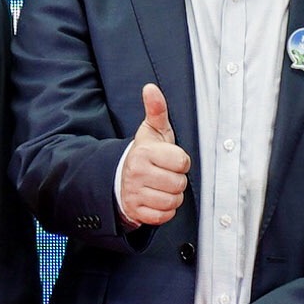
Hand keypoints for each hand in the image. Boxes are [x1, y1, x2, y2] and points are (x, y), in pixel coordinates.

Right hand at [116, 82, 190, 228]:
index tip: (171, 160)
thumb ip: (156, 110)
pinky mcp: (136, 211)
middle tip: (166, 174)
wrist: (121, 178)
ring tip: (162, 187)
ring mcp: (135, 193)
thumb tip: (151, 88)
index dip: (181, 162)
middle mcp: (137, 173)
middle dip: (177, 180)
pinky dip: (165, 211)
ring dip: (172, 196)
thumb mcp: (151, 131)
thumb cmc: (144, 154)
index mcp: (144, 152)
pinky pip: (163, 216)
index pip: (182, 161)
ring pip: (173, 201)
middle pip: (179, 183)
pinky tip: (158, 199)